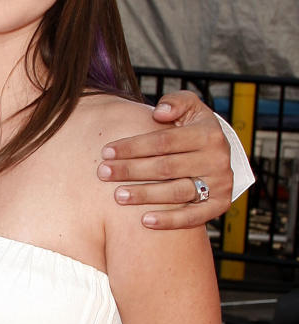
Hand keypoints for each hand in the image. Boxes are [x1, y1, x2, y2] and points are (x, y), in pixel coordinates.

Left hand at [97, 90, 233, 228]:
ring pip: (177, 192)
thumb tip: (159, 112)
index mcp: (209, 133)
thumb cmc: (193, 128)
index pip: (164, 141)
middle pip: (166, 167)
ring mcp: (220, 184)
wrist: (219, 154)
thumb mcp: (190, 107)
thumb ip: (176, 102)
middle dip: (131, 170)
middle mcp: (217, 159)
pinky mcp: (219, 205)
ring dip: (145, 195)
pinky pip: (193, 217)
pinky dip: (169, 221)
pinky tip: (145, 221)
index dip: (133, 147)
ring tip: (118, 196)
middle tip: (103, 173)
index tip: (106, 152)